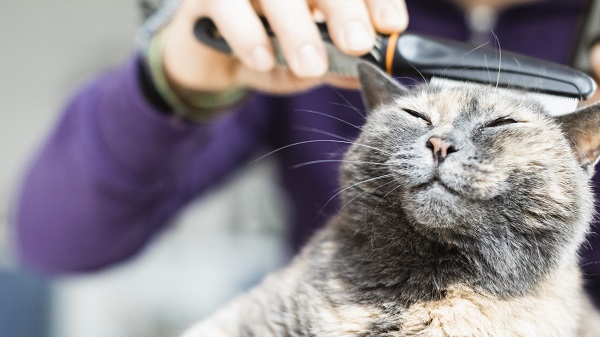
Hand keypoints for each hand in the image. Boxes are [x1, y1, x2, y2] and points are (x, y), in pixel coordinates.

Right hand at [161, 0, 407, 94]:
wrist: (208, 58)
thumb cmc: (264, 48)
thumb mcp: (305, 61)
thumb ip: (338, 60)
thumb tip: (374, 67)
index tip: (391, 25)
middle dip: (344, 8)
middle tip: (357, 44)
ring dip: (297, 27)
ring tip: (310, 66)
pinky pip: (227, 3)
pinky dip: (248, 33)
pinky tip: (262, 59)